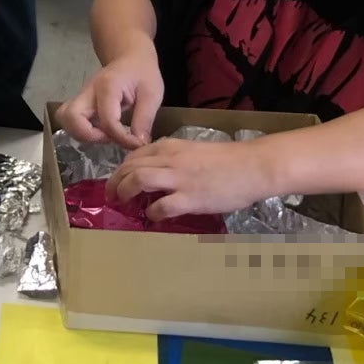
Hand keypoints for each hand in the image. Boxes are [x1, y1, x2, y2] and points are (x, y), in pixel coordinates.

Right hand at [57, 52, 163, 148]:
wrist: (130, 57)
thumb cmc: (142, 73)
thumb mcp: (152, 94)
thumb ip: (144, 120)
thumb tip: (139, 145)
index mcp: (107, 86)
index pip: (107, 121)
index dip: (122, 138)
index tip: (137, 144)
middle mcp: (88, 91)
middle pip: (70, 117)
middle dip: (88, 136)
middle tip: (109, 139)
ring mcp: (81, 95)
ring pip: (64, 118)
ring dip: (81, 133)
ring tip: (104, 136)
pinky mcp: (80, 102)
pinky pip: (69, 119)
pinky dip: (79, 130)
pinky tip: (99, 131)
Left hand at [107, 136, 277, 219]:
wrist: (252, 166)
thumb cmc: (226, 160)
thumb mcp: (193, 150)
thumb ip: (173, 157)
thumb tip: (157, 170)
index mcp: (170, 147)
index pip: (134, 155)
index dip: (121, 169)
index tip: (118, 180)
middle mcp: (170, 159)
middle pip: (130, 167)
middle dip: (115, 181)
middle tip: (111, 195)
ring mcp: (180, 179)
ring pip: (138, 180)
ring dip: (125, 192)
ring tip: (122, 203)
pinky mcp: (191, 198)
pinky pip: (161, 206)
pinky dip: (152, 213)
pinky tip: (152, 217)